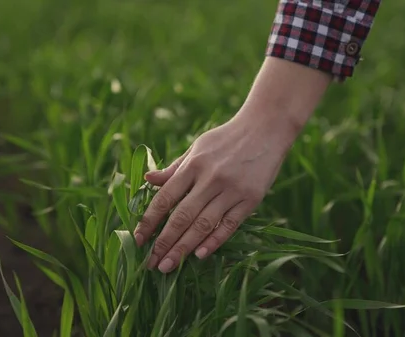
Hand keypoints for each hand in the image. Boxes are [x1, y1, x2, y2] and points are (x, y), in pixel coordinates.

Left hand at [133, 116, 293, 272]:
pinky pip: (229, 225)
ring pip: (203, 225)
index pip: (165, 198)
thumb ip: (174, 167)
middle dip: (164, 242)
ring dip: (184, 248)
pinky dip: (214, 241)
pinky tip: (199, 255)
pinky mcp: (251, 199)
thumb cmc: (227, 138)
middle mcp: (211, 178)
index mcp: (194, 164)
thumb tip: (148, 180)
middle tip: (151, 264)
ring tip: (169, 266)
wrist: (267, 128)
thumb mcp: (198, 146)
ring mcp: (232, 190)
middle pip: (182, 216)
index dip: (149, 221)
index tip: (137, 240)